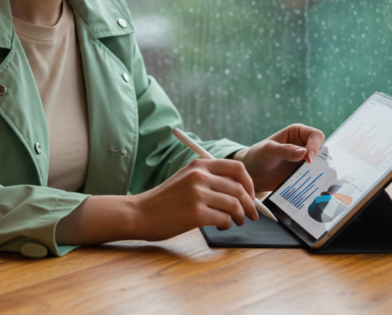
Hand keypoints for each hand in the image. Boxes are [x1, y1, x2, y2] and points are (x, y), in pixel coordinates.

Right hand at [130, 158, 259, 240]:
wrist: (140, 213)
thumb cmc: (164, 200)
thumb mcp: (185, 179)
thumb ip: (209, 179)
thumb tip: (241, 190)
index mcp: (199, 165)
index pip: (237, 168)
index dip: (250, 184)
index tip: (251, 195)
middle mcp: (199, 176)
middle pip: (239, 188)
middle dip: (249, 204)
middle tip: (251, 214)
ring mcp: (197, 194)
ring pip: (235, 205)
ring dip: (240, 216)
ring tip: (237, 222)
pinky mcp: (195, 214)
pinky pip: (225, 219)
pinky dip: (228, 224)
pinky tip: (221, 226)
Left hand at [234, 124, 324, 192]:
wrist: (252, 174)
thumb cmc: (258, 155)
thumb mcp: (268, 150)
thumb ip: (284, 150)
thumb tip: (304, 152)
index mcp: (298, 133)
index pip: (316, 135)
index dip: (315, 146)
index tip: (309, 159)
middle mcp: (305, 146)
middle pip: (323, 152)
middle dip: (324, 162)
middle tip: (318, 173)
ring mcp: (306, 162)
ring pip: (322, 167)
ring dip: (323, 176)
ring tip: (323, 186)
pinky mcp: (304, 176)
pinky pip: (316, 180)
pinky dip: (317, 185)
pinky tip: (317, 191)